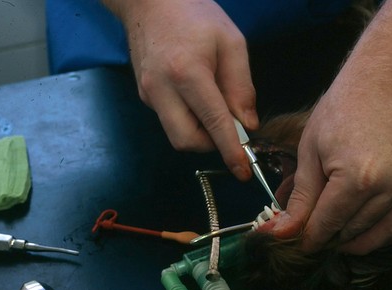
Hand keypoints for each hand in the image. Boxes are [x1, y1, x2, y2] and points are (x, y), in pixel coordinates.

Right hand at [110, 0, 257, 179]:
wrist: (150, 1)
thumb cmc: (196, 15)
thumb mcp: (231, 43)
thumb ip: (242, 88)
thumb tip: (247, 126)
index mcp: (187, 73)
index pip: (213, 123)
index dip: (230, 150)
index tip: (243, 171)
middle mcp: (162, 90)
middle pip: (187, 141)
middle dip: (211, 145)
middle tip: (228, 129)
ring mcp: (148, 95)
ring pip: (176, 135)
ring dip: (200, 134)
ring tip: (213, 109)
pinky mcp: (144, 96)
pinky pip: (169, 120)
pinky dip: (188, 121)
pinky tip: (196, 99)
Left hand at [265, 0, 391, 254]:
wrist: (390, 78)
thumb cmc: (343, 110)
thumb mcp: (311, 151)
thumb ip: (300, 197)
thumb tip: (280, 234)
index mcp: (357, 176)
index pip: (329, 224)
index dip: (313, 238)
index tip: (304, 243)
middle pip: (356, 230)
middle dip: (334, 238)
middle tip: (324, 236)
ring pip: (386, 232)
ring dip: (361, 240)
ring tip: (346, 237)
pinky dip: (391, 231)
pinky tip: (373, 228)